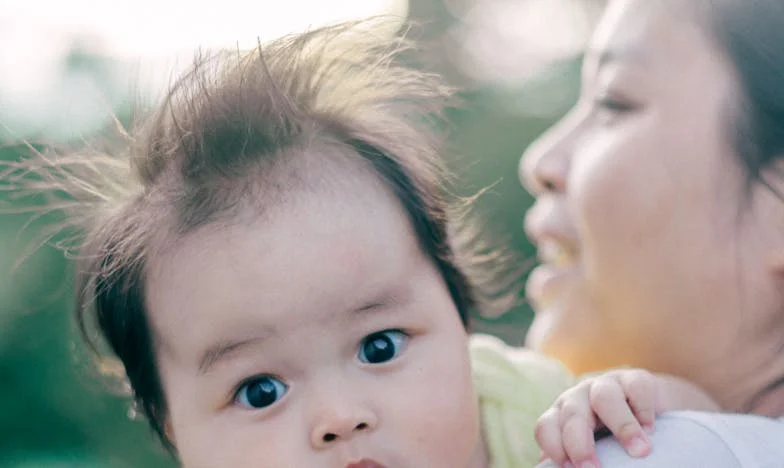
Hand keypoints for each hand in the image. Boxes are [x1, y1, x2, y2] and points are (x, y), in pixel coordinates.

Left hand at [535, 369, 657, 466]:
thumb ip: (576, 460)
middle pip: (572, 415)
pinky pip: (637, 388)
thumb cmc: (611, 438)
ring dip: (622, 426)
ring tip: (640, 452)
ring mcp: (606, 384)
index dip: (554, 448)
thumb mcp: (592, 449)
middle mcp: (579, 397)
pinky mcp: (635, 379)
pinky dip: (644, 410)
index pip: (546, 428)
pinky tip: (652, 430)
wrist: (647, 407)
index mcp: (561, 416)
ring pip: (604, 397)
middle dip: (579, 444)